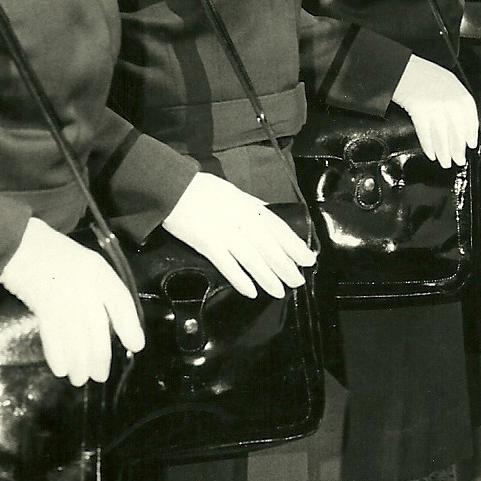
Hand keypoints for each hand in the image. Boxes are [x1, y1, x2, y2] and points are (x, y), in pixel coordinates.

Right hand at [0, 217, 144, 384]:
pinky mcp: (43, 304)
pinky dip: (57, 354)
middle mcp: (86, 285)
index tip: (136, 346)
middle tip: (100, 375)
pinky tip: (61, 369)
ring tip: (80, 379)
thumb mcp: (84, 264)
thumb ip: (97, 289)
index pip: (121, 302)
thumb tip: (106, 323)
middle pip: (98, 328)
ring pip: (77, 336)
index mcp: (99, 272)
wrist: (19, 243)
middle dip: (100, 356)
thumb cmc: (52, 254)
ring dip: (79, 362)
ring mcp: (64, 295)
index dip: (130, 326)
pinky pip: (53, 335)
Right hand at [162, 171, 316, 299]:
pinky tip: (251, 292)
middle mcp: (240, 219)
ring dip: (267, 277)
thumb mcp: (233, 192)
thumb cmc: (202, 189)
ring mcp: (224, 232)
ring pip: (252, 258)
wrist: (172, 188)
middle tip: (299, 281)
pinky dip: (240, 279)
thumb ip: (251, 204)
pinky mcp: (206, 243)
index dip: (294, 245)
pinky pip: (227, 265)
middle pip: (269, 246)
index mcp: (248, 206)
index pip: (278, 228)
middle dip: (286, 265)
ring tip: (280, 291)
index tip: (308, 258)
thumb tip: (268, 211)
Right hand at [391, 54, 478, 167]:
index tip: (471, 144)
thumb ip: (454, 100)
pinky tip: (431, 153)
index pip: (470, 116)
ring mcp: (434, 104)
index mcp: (458, 90)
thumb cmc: (420, 74)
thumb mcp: (445, 82)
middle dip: (458, 147)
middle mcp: (449, 98)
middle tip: (459, 160)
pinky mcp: (419, 108)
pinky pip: (425, 132)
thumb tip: (459, 125)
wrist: (399, 66)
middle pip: (457, 129)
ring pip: (442, 134)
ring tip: (445, 162)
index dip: (471, 132)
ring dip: (444, 151)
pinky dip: (428, 145)